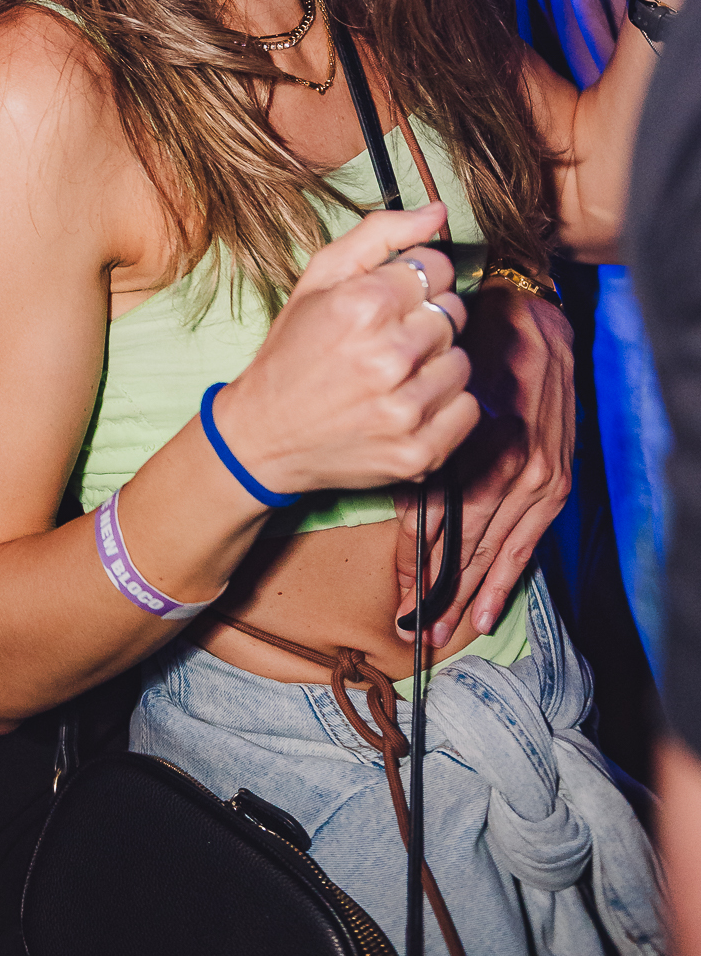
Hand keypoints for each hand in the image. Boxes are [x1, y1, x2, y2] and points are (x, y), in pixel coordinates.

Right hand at [216, 204, 479, 498]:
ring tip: (393, 374)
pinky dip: (443, 406)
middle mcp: (388, 356)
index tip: (390, 299)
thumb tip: (438, 212)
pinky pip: (466, 408)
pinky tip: (405, 403)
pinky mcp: (419, 452)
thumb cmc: (292, 351)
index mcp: (363, 305)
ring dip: (434, 364)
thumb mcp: (319, 279)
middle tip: (384, 339)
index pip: (437, 268)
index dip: (414, 280)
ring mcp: (405, 409)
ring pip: (461, 362)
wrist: (264, 435)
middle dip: (423, 321)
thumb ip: (379, 235)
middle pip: (453, 314)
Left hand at [393, 287, 572, 643]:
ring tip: (446, 632)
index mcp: (473, 447)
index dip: (415, 567)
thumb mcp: (433, 403)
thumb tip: (406, 525)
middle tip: (415, 634)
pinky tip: (488, 609)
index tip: (397, 602)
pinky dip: (508, 576)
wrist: (529, 321)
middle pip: (468, 548)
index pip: (438, 524)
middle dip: (441, 594)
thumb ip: (423, 461)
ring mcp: (539, 479)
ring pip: (498, 551)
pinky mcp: (557, 481)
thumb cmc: (468, 356)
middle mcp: (510, 470)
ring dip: (472, 595)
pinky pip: (530, 541)